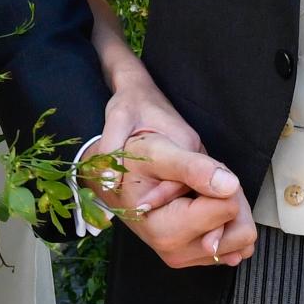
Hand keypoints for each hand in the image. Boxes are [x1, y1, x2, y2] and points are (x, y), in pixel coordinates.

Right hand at [91, 132, 256, 268]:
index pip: (227, 208)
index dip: (221, 181)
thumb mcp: (158, 152)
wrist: (117, 172)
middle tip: (200, 181)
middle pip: (241, 230)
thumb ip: (193, 168)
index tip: (197, 170)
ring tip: (198, 191)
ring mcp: (188, 256)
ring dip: (228, 208)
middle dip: (230, 199)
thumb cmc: (133, 160)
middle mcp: (175, 251)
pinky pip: (236, 243)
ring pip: (242, 237)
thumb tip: (229, 187)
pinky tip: (202, 205)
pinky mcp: (197, 256)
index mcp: (164, 231)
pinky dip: (226, 220)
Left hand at [95, 74, 202, 209]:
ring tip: (147, 213)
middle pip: (189, 187)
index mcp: (183, 141)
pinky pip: (188, 183)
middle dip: (169, 204)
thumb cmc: (129, 103)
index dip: (160, 197)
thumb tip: (108, 182)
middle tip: (141, 214)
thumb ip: (113, 148)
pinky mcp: (189, 158)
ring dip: (174, 202)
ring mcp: (195, 155)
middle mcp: (195, 150)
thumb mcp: (117, 119)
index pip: (181, 180)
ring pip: (190, 187)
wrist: (139, 89)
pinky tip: (157, 204)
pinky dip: (175, 194)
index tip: (139, 207)